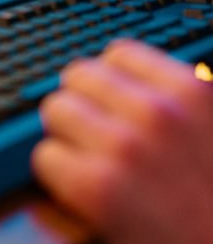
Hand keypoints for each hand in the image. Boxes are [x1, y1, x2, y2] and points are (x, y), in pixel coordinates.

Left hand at [32, 39, 212, 243]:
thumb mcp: (210, 130)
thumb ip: (177, 102)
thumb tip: (125, 82)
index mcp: (192, 92)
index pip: (119, 53)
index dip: (108, 79)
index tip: (108, 99)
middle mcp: (158, 111)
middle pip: (79, 75)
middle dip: (82, 102)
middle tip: (92, 132)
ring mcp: (125, 147)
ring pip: (56, 109)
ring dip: (65, 134)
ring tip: (85, 159)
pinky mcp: (98, 188)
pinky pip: (46, 156)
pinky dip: (55, 173)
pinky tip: (78, 189)